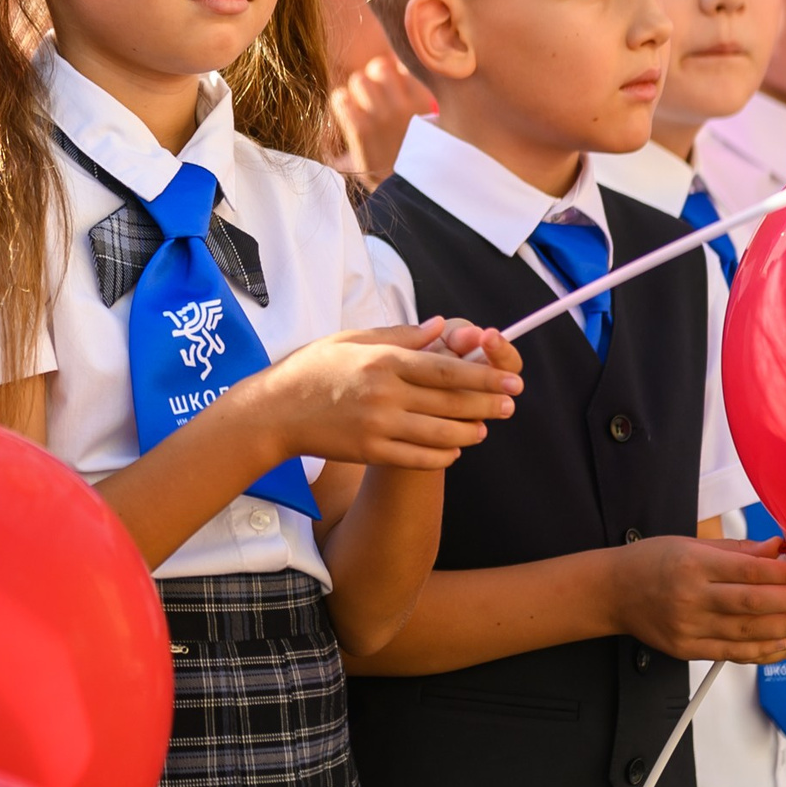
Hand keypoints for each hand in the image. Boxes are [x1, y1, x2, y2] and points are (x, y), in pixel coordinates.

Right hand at [226, 320, 521, 469]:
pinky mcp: (369, 452)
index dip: (483, 376)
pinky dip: (441, 455)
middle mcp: (384, 393)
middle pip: (450, 402)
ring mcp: (377, 425)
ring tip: (485, 429)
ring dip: (469, 432)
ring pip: (439, 433)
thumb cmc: (312, 368)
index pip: (446, 369)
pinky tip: (453, 449)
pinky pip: (417, 457)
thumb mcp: (352, 339)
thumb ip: (399, 336)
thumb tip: (441, 329)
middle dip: (487, 403)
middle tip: (510, 404)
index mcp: (383, 360)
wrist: (274, 411)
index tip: (508, 379)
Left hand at [330, 54, 436, 186]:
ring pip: (358, 79)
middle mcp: (405, 104)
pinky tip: (349, 121)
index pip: (402, 64)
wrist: (410, 196)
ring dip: (355, 92)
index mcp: (424, 101)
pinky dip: (341, 106)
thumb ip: (415, 96)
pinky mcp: (361, 130)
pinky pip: (341, 99)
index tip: (391, 90)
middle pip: (378, 66)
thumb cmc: (417, 160)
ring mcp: (382, 116)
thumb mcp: (430, 126)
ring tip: (359, 110)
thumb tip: (396, 70)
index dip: (392, 73)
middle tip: (372, 100)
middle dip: (372, 79)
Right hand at [609, 535, 785, 662]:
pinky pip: (733, 653)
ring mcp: (688, 627)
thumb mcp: (690, 544)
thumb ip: (737, 551)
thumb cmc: (651, 562)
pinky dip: (761, 650)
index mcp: (692, 565)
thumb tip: (778, 552)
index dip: (784, 574)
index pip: (749, 571)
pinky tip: (783, 643)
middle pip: (752, 604)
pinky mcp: (687, 649)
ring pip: (747, 632)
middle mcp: (690, 597)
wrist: (612, 592)